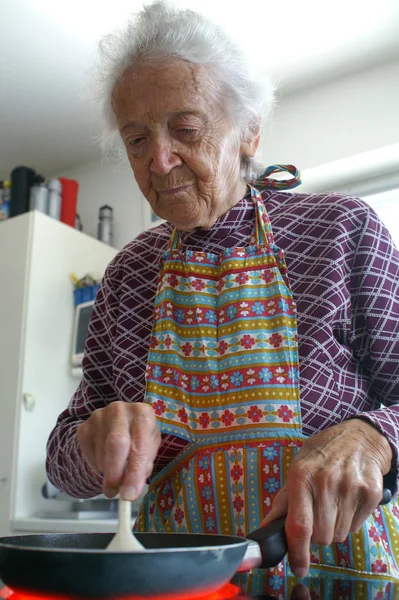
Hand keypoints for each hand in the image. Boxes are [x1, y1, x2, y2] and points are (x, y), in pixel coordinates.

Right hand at [77, 401, 160, 499]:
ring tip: (115, 473)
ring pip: (100, 452)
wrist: (120, 423)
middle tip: (114, 491)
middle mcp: (120, 409)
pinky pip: (87, 453)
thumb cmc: (138, 437)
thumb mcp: (149, 449)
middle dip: (115, 473)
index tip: (130, 494)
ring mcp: (99, 416)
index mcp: (142, 413)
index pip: (139, 444)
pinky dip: (96, 465)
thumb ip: (143, 466)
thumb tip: (130, 489)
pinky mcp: (84, 426)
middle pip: (115, 443)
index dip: (134, 472)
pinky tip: (104, 462)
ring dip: (107, 471)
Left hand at [261, 419, 391, 577]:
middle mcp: (326, 482)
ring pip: (339, 535)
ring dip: (333, 527)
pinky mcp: (370, 494)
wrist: (359, 437)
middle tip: (317, 514)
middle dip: (317, 534)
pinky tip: (347, 500)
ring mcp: (351, 488)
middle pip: (321, 537)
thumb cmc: (322, 455)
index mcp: (302, 476)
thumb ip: (283, 501)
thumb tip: (267, 528)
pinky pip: (356, 527)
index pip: (300, 525)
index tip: (298, 567)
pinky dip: (350, 521)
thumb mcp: (297, 469)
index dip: (298, 552)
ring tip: (333, 503)